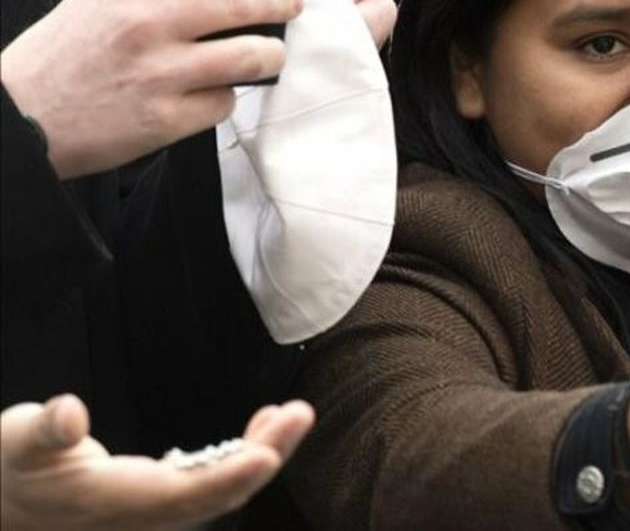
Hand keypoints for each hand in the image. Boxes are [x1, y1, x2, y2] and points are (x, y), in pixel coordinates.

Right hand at [0, 0, 301, 179]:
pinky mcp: (166, 119)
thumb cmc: (62, 56)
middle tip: (291, 3)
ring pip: (251, 54)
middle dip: (282, 0)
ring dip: (272, 53)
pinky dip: (227, 97)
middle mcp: (145, 24)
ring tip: (271, 52)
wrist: (18, 119)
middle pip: (244, 0)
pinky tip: (216, 93)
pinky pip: (225, 101)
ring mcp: (159, 73)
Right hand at [0, 394, 312, 530]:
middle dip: (264, 456)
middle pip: (215, 495)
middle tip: (300, 414)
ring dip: (260, 455)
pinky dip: (238, 459)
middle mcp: (138, 515)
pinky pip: (207, 487)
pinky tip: (260, 432)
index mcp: (111, 501)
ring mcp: (148, 513)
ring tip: (291, 416)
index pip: (183, 495)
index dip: (229, 476)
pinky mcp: (152, 503)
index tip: (268, 452)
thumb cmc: (5, 470)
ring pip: (217, 493)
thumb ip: (44, 431)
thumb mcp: (14, 442)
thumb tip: (69, 413)